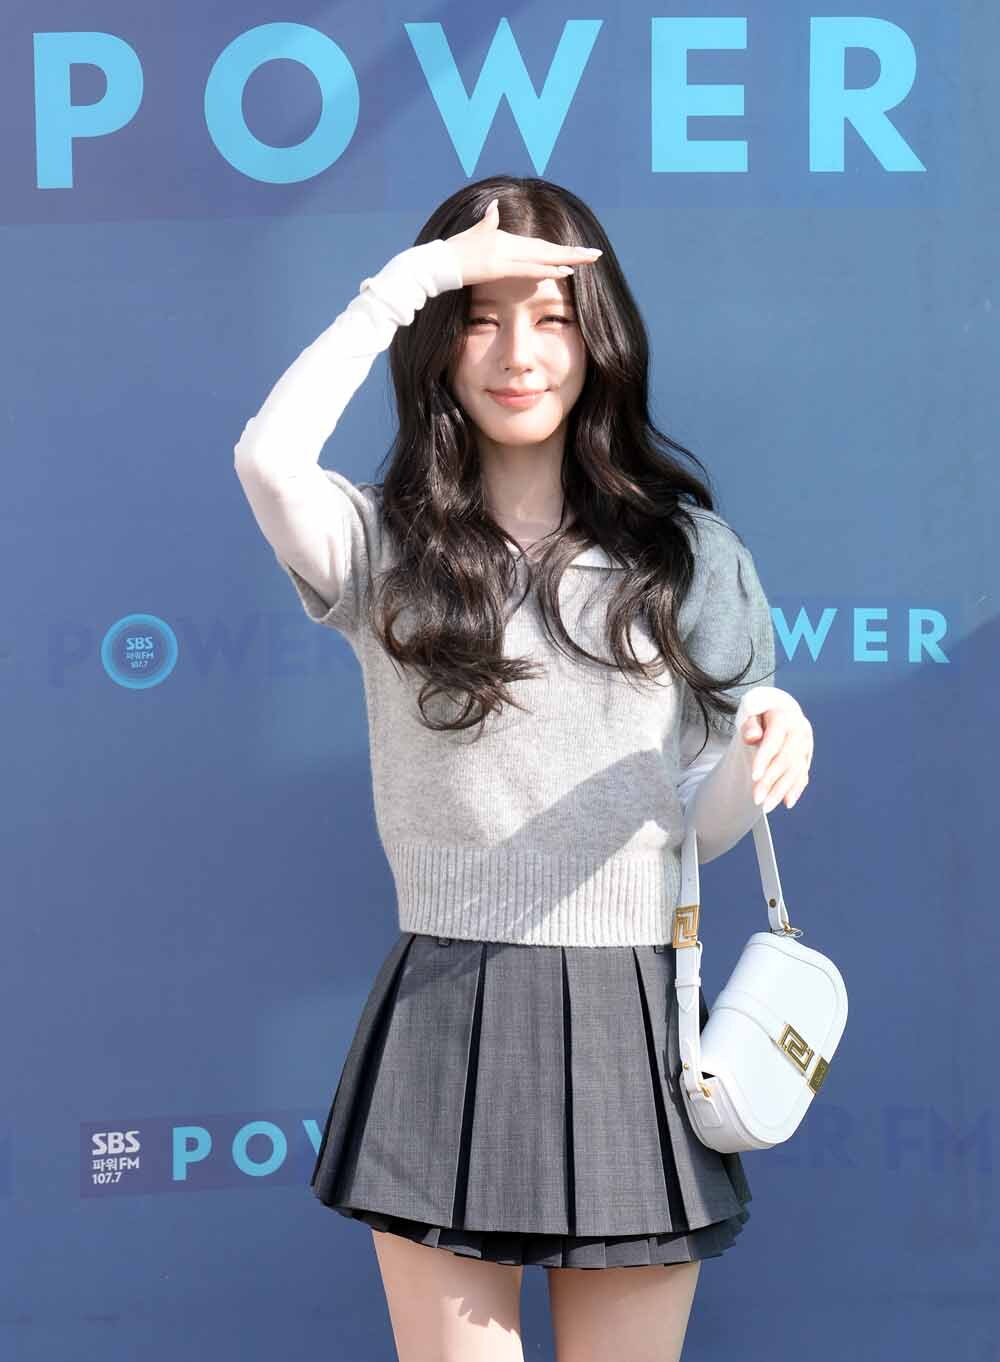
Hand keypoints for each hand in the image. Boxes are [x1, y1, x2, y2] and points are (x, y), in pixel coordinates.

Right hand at [446, 198, 602, 286]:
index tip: (579, 252)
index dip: (560, 249)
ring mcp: (504, 257)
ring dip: (566, 259)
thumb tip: (493, 207)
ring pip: (543, 258)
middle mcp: (509, 246)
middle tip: (596, 254)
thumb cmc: (453, 252)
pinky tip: (564, 270)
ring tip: (587, 260)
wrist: (438, 263)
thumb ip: (487, 222)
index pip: (539, 246)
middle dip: (572, 252)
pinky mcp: (498, 268)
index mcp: (505, 240)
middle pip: (547, 250)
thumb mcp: (473, 235)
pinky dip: (547, 270)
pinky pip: (528, 269)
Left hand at [738, 689, 813, 813]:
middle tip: (756, 799)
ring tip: (766, 806)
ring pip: (795, 771)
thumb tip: (753, 737)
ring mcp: (805, 745)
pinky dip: (795, 790)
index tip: (754, 776)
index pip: (774, 740)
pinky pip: (803, 775)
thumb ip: (749, 724)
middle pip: (786, 760)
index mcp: (784, 717)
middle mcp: (799, 731)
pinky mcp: (806, 757)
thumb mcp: (751, 714)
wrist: (781, 711)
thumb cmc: (761, 714)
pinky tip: (787, 803)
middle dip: (771, 781)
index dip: (765, 759)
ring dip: (781, 790)